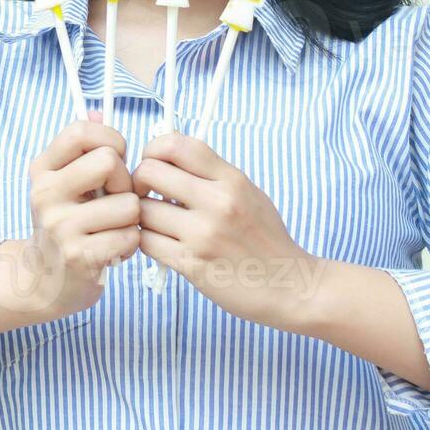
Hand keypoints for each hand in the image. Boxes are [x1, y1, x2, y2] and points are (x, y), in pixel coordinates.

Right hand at [13, 111, 139, 318]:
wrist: (43, 281)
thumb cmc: (65, 224)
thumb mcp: (63, 182)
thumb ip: (81, 148)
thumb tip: (98, 112)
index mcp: (43, 169)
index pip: (82, 132)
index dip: (111, 140)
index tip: (114, 159)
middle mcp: (46, 194)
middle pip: (109, 161)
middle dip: (125, 181)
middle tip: (115, 199)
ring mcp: (60, 226)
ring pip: (128, 204)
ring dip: (131, 219)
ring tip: (114, 228)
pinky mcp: (79, 256)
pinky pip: (130, 236)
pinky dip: (130, 244)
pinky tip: (113, 249)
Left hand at [132, 132, 319, 327]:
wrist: (290, 285)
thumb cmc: (266, 239)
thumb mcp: (248, 194)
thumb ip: (212, 175)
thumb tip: (169, 158)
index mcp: (231, 180)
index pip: (177, 144)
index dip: (154, 149)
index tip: (154, 163)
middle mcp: (217, 202)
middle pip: (150, 172)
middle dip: (138, 182)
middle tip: (146, 195)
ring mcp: (203, 235)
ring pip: (142, 211)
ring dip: (141, 217)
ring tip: (156, 223)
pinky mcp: (191, 264)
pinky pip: (146, 243)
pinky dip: (147, 242)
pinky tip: (161, 244)